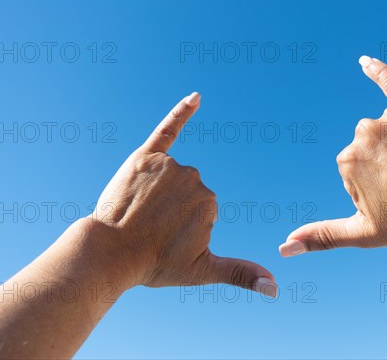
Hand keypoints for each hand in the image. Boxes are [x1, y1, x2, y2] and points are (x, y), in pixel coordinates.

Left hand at [91, 92, 275, 295]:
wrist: (109, 253)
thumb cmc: (154, 264)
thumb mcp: (203, 271)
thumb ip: (241, 274)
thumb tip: (276, 289)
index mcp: (209, 202)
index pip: (202, 210)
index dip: (183, 228)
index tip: (165, 240)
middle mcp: (193, 178)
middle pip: (188, 191)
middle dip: (172, 210)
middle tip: (149, 229)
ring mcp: (169, 165)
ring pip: (173, 175)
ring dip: (159, 192)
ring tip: (139, 213)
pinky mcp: (147, 155)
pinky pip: (168, 129)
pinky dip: (182, 112)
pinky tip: (196, 97)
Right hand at [280, 56, 386, 255]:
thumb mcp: (361, 233)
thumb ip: (321, 237)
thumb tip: (283, 248)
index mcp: (346, 160)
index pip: (355, 167)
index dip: (375, 185)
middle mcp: (364, 133)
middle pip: (369, 145)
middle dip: (386, 163)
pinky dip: (379, 71)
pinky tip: (365, 62)